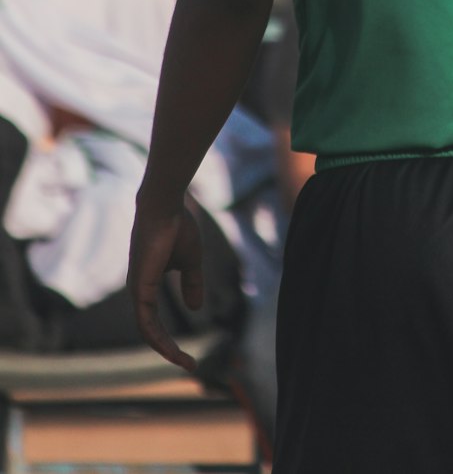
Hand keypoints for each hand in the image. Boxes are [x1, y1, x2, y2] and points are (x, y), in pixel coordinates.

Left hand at [127, 199, 203, 373]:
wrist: (166, 206)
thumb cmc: (177, 227)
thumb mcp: (190, 261)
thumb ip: (192, 283)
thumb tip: (195, 308)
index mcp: (148, 284)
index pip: (155, 321)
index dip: (170, 339)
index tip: (190, 354)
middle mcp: (139, 290)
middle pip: (151, 331)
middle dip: (169, 351)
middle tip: (190, 365)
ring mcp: (137, 290)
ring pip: (148, 331)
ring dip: (166, 349)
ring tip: (185, 363)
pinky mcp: (140, 287)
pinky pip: (146, 321)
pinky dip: (158, 338)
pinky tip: (171, 349)